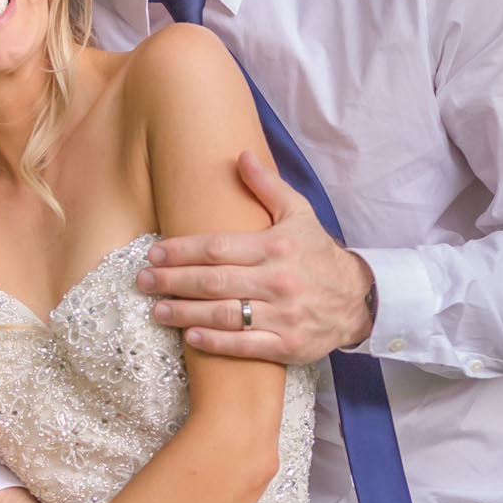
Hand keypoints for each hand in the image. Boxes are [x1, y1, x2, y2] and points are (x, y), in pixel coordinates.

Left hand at [138, 150, 373, 365]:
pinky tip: (190, 337)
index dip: (182, 251)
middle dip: (172, 281)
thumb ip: (268, 187)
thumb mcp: (300, 213)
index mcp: (277, 246)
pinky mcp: (288, 344)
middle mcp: (278, 280)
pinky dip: (215, 342)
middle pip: (213, 281)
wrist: (358, 299)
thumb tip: (240, 156)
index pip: (218, 247)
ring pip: (224, 314)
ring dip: (185, 313)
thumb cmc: (319, 255)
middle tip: (143, 282)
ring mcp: (283, 315)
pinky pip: (245, 345)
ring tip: (157, 309)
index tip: (155, 254)